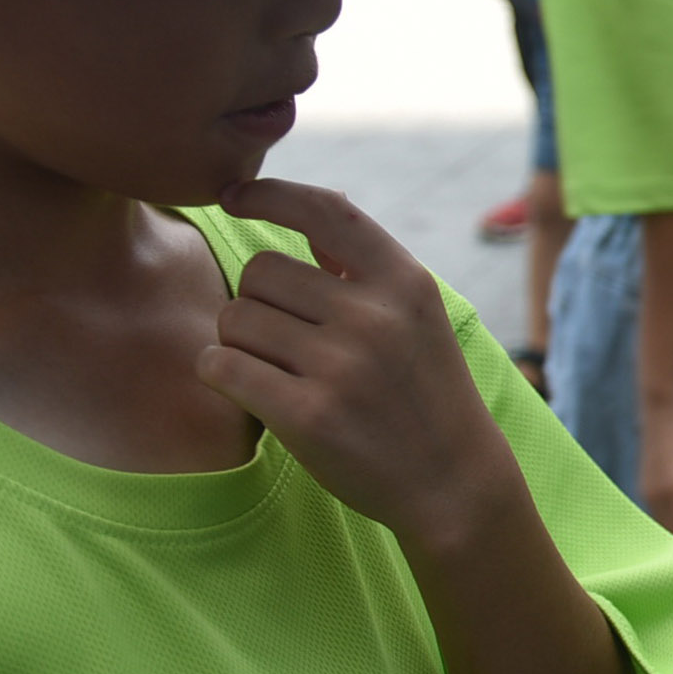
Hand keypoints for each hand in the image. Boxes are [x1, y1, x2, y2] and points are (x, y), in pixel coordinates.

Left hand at [201, 182, 530, 550]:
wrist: (452, 481)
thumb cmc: (423, 391)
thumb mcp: (416, 315)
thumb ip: (363, 265)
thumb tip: (308, 202)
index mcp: (405, 282)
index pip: (325, 209)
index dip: (270, 193)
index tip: (233, 196)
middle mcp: (376, 316)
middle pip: (261, 271)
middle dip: (256, 299)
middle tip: (279, 336)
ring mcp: (342, 366)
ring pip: (234, 317)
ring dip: (236, 340)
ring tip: (271, 365)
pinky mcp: (308, 415)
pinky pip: (221, 366)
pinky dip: (220, 372)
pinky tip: (245, 386)